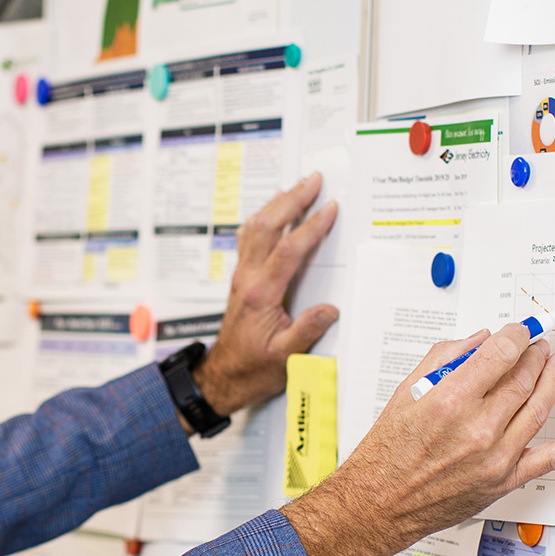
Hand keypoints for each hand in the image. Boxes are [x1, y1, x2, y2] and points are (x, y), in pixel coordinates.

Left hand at [192, 174, 338, 418]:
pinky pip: (249, 238)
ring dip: (276, 203)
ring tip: (297, 185)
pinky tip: (272, 209)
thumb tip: (329, 310)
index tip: (329, 209)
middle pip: (268, 228)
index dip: (310, 227)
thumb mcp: (285, 359)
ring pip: (255, 228)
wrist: (225, 375)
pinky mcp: (242, 278)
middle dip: (292, 200)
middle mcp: (248, 280)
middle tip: (313, 179)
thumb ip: (306, 332)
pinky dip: (263, 217)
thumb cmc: (253, 368)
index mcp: (260, 295)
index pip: (288, 251)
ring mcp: (242, 276)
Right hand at [282, 321, 554, 555]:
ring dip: (553, 379)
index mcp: (450, 400)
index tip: (519, 330)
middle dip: (534, 354)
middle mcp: (478, 428)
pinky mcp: (506, 479)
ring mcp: (497, 456)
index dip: (516, 335)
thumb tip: (481, 340)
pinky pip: (553, 457)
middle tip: (538, 346)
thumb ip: (445, 358)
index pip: (500, 353)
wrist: (380, 502)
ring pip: (539, 407)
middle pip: (523, 377)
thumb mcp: (406, 391)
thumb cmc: (388, 451)